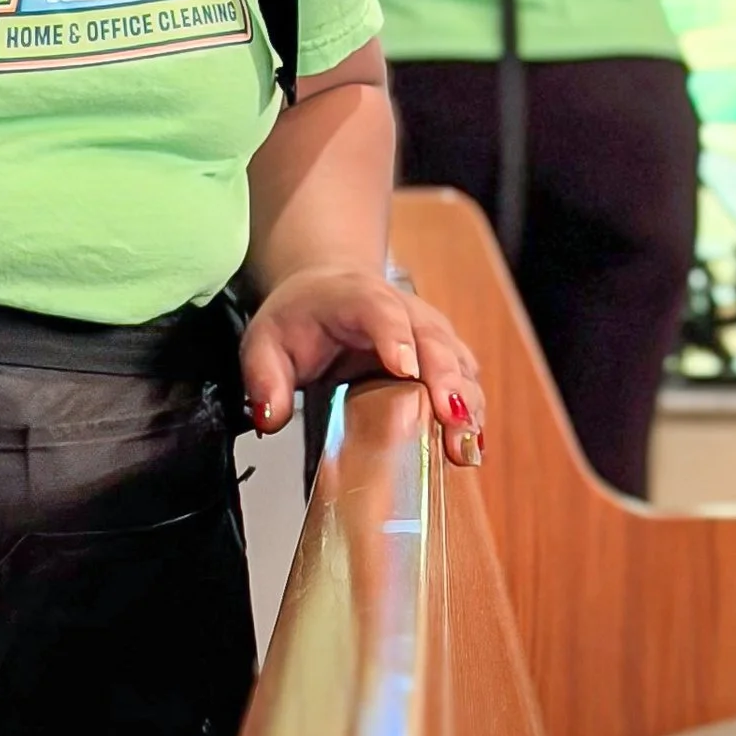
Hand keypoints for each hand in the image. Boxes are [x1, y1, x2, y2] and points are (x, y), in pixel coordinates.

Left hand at [240, 268, 485, 462]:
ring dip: (466, 402)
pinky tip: (471, 444)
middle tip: (450, 417)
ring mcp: (430, 333)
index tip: (405, 369)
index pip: (380, 311)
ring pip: (458, 361)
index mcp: (356, 298)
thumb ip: (264, 378)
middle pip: (432, 339)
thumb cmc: (302, 315)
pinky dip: (471, 412)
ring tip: (466, 443)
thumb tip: (270, 417)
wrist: (330, 290)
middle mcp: (404, 310)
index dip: (395, 337)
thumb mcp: (265, 341)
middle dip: (445, 378)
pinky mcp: (444, 357)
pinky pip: (465, 381)